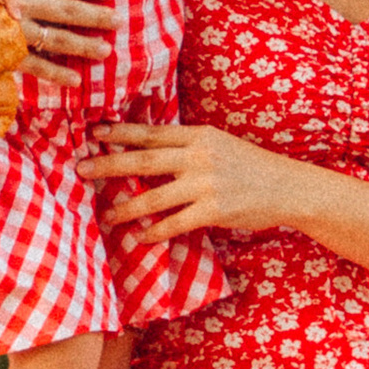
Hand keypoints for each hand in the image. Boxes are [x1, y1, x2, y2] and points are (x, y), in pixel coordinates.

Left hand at [76, 121, 309, 239]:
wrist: (287, 187)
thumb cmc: (250, 166)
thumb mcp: (219, 144)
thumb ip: (187, 147)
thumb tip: (147, 151)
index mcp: (199, 135)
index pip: (152, 132)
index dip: (121, 132)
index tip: (93, 132)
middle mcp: (199, 156)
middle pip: (144, 159)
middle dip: (109, 164)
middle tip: (81, 168)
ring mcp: (206, 183)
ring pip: (154, 195)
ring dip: (126, 207)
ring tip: (106, 216)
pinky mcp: (213, 210)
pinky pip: (174, 223)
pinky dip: (155, 230)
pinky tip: (141, 236)